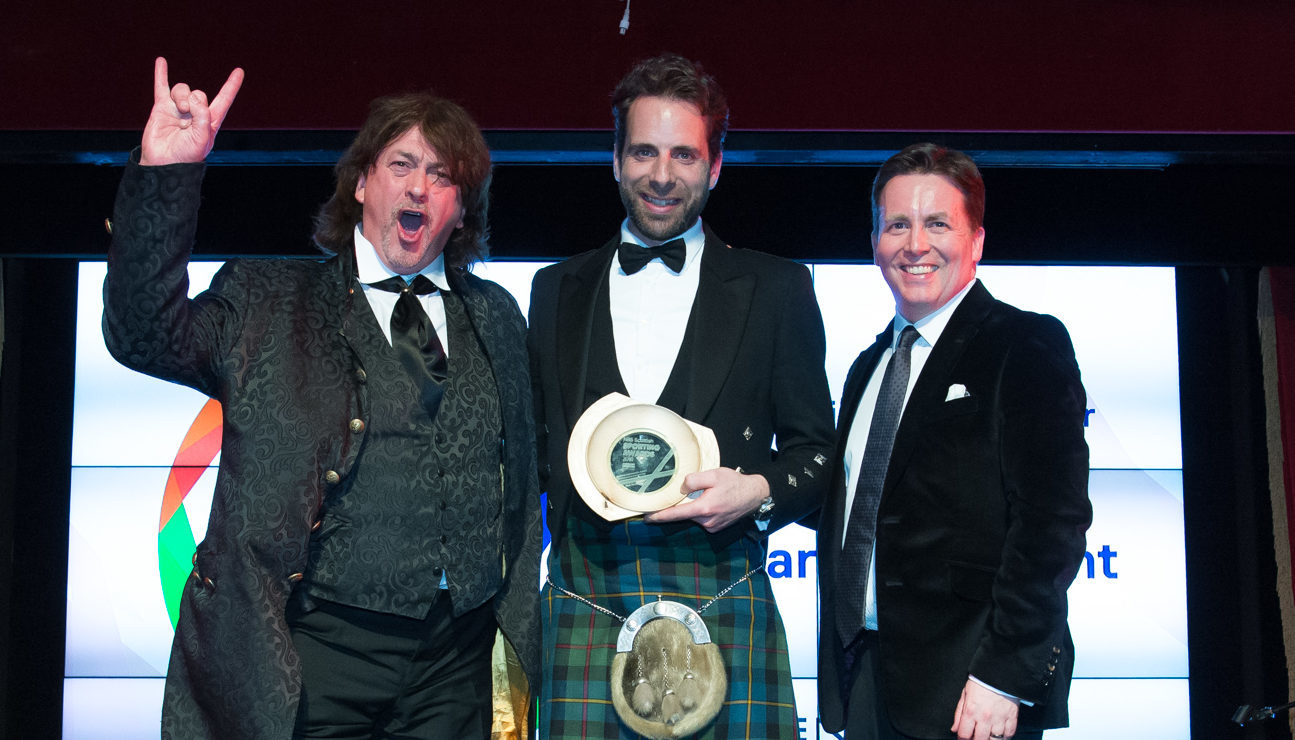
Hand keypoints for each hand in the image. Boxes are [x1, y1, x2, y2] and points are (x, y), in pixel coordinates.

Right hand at [141, 57, 243, 165]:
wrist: (163, 163)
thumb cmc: (186, 156)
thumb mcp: (202, 138)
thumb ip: (202, 115)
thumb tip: (193, 97)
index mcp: (210, 121)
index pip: (224, 99)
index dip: (231, 86)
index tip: (239, 71)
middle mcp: (195, 113)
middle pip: (199, 93)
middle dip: (194, 99)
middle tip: (187, 114)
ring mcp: (178, 110)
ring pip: (182, 89)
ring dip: (181, 95)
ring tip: (178, 109)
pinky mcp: (162, 108)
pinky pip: (161, 87)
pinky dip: (161, 74)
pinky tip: (161, 61)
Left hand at [643, 467, 768, 532]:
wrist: (755, 495)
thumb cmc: (735, 483)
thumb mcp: (714, 474)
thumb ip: (695, 479)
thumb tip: (681, 486)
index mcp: (704, 508)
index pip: (676, 514)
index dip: (660, 516)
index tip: (647, 517)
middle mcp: (707, 521)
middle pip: (684, 513)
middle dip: (682, 504)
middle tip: (687, 491)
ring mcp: (712, 526)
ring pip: (693, 515)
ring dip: (694, 505)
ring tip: (708, 493)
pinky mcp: (716, 527)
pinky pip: (702, 518)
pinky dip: (702, 510)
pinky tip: (712, 500)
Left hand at [951, 679, 1018, 739]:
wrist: (1000, 672)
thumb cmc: (981, 682)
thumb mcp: (965, 695)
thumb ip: (959, 713)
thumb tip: (954, 729)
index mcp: (971, 711)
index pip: (964, 735)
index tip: (964, 738)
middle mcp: (984, 717)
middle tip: (976, 737)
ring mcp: (999, 718)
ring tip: (988, 736)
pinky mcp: (1012, 717)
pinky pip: (1009, 734)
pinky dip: (1005, 737)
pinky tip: (1000, 734)